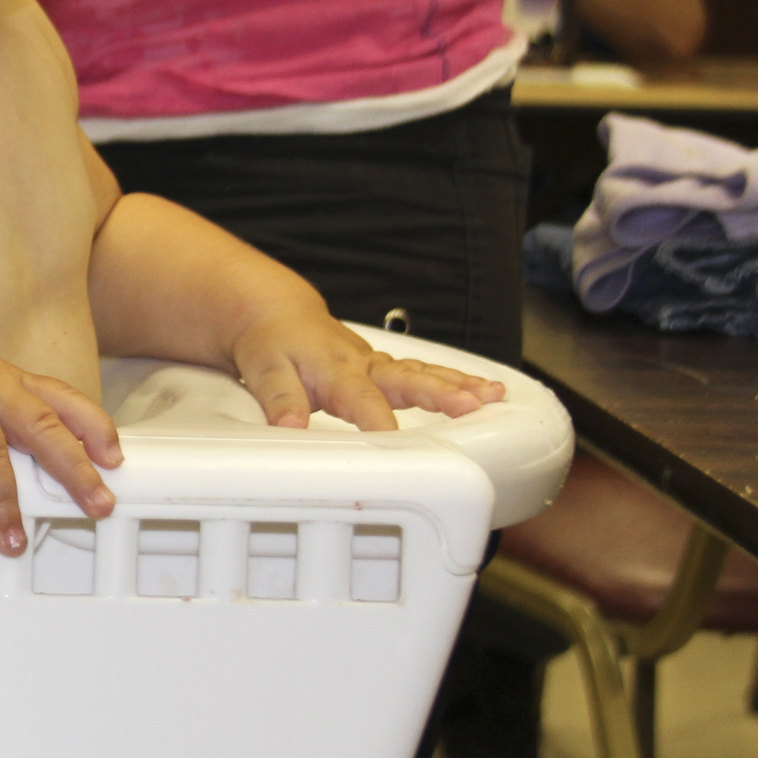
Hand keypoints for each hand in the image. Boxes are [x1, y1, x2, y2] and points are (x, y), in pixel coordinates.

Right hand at [0, 322, 121, 553]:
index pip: (64, 401)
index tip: (115, 459)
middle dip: (73, 470)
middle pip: (41, 429)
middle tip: (98, 506)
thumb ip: (17, 411)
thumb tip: (60, 457)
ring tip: (12, 539)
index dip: (94, 427)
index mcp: (11, 383)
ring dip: (1, 499)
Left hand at [228, 307, 506, 430]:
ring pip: (424, 373)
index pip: (361, 401)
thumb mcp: (264, 372)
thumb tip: (289, 427)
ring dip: (460, 384)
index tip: (393, 440)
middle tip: (470, 405)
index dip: (377, 422)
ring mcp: (379, 365)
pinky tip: (486, 390)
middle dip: (439, 393)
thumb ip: (280, 400)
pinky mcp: (387, 367)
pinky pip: (424, 372)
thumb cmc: (273, 344)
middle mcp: (364, 365)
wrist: (277, 316)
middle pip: (407, 380)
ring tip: (493, 396)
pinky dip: (456, 379)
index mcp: (335, 371)